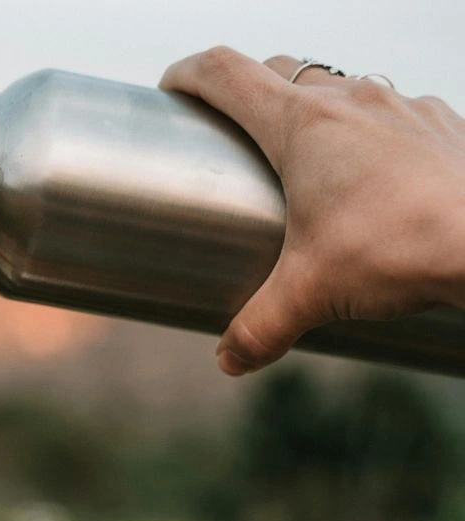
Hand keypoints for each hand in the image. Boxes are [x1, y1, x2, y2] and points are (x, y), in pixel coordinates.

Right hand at [159, 47, 464, 374]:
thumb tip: (230, 359)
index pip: (227, 73)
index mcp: (302, 125)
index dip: (189, 75)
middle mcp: (350, 101)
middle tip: (230, 137)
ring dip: (311, 114)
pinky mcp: (437, 126)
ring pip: (338, 88)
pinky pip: (389, 114)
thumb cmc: (398, 249)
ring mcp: (400, 107)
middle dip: (246, 96)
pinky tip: (370, 179)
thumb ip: (259, 328)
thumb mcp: (310, 295)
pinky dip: (365, 135)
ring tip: (303, 164)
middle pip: (279, 72)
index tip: (172, 90)